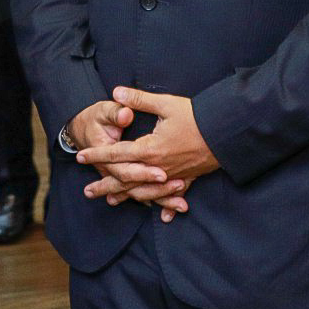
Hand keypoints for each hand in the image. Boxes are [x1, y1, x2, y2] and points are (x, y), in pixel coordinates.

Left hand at [75, 87, 218, 221]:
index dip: (97, 155)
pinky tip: (162, 217)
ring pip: (145, 192)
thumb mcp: (166, 104)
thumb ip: (139, 100)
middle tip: (87, 191)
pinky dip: (165, 206)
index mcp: (150, 149)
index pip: (116, 154)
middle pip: (126, 180)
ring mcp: (173, 176)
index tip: (81, 156)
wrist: (227, 133)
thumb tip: (116, 91)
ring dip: (127, 197)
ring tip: (111, 201)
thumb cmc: (196, 116)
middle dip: (105, 185)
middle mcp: (158, 168)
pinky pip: (173, 196)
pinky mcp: (188, 178)